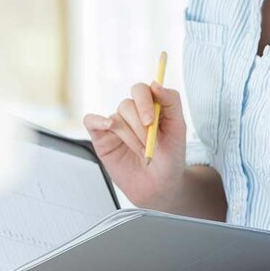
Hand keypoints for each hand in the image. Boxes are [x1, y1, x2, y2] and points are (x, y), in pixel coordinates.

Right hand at [82, 82, 188, 209]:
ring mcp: (116, 125)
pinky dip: (97, 121)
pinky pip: (91, 120)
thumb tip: (156, 84)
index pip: (142, 90)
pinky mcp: (101, 137)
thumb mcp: (178, 129)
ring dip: (130, 136)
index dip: (144, 102)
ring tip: (142, 152)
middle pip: (127, 104)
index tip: (150, 121)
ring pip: (115, 118)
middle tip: (149, 143)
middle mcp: (132, 113)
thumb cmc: (170, 158)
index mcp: (150, 106)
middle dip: (139, 126)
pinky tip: (107, 126)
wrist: (159, 186)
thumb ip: (171, 103)